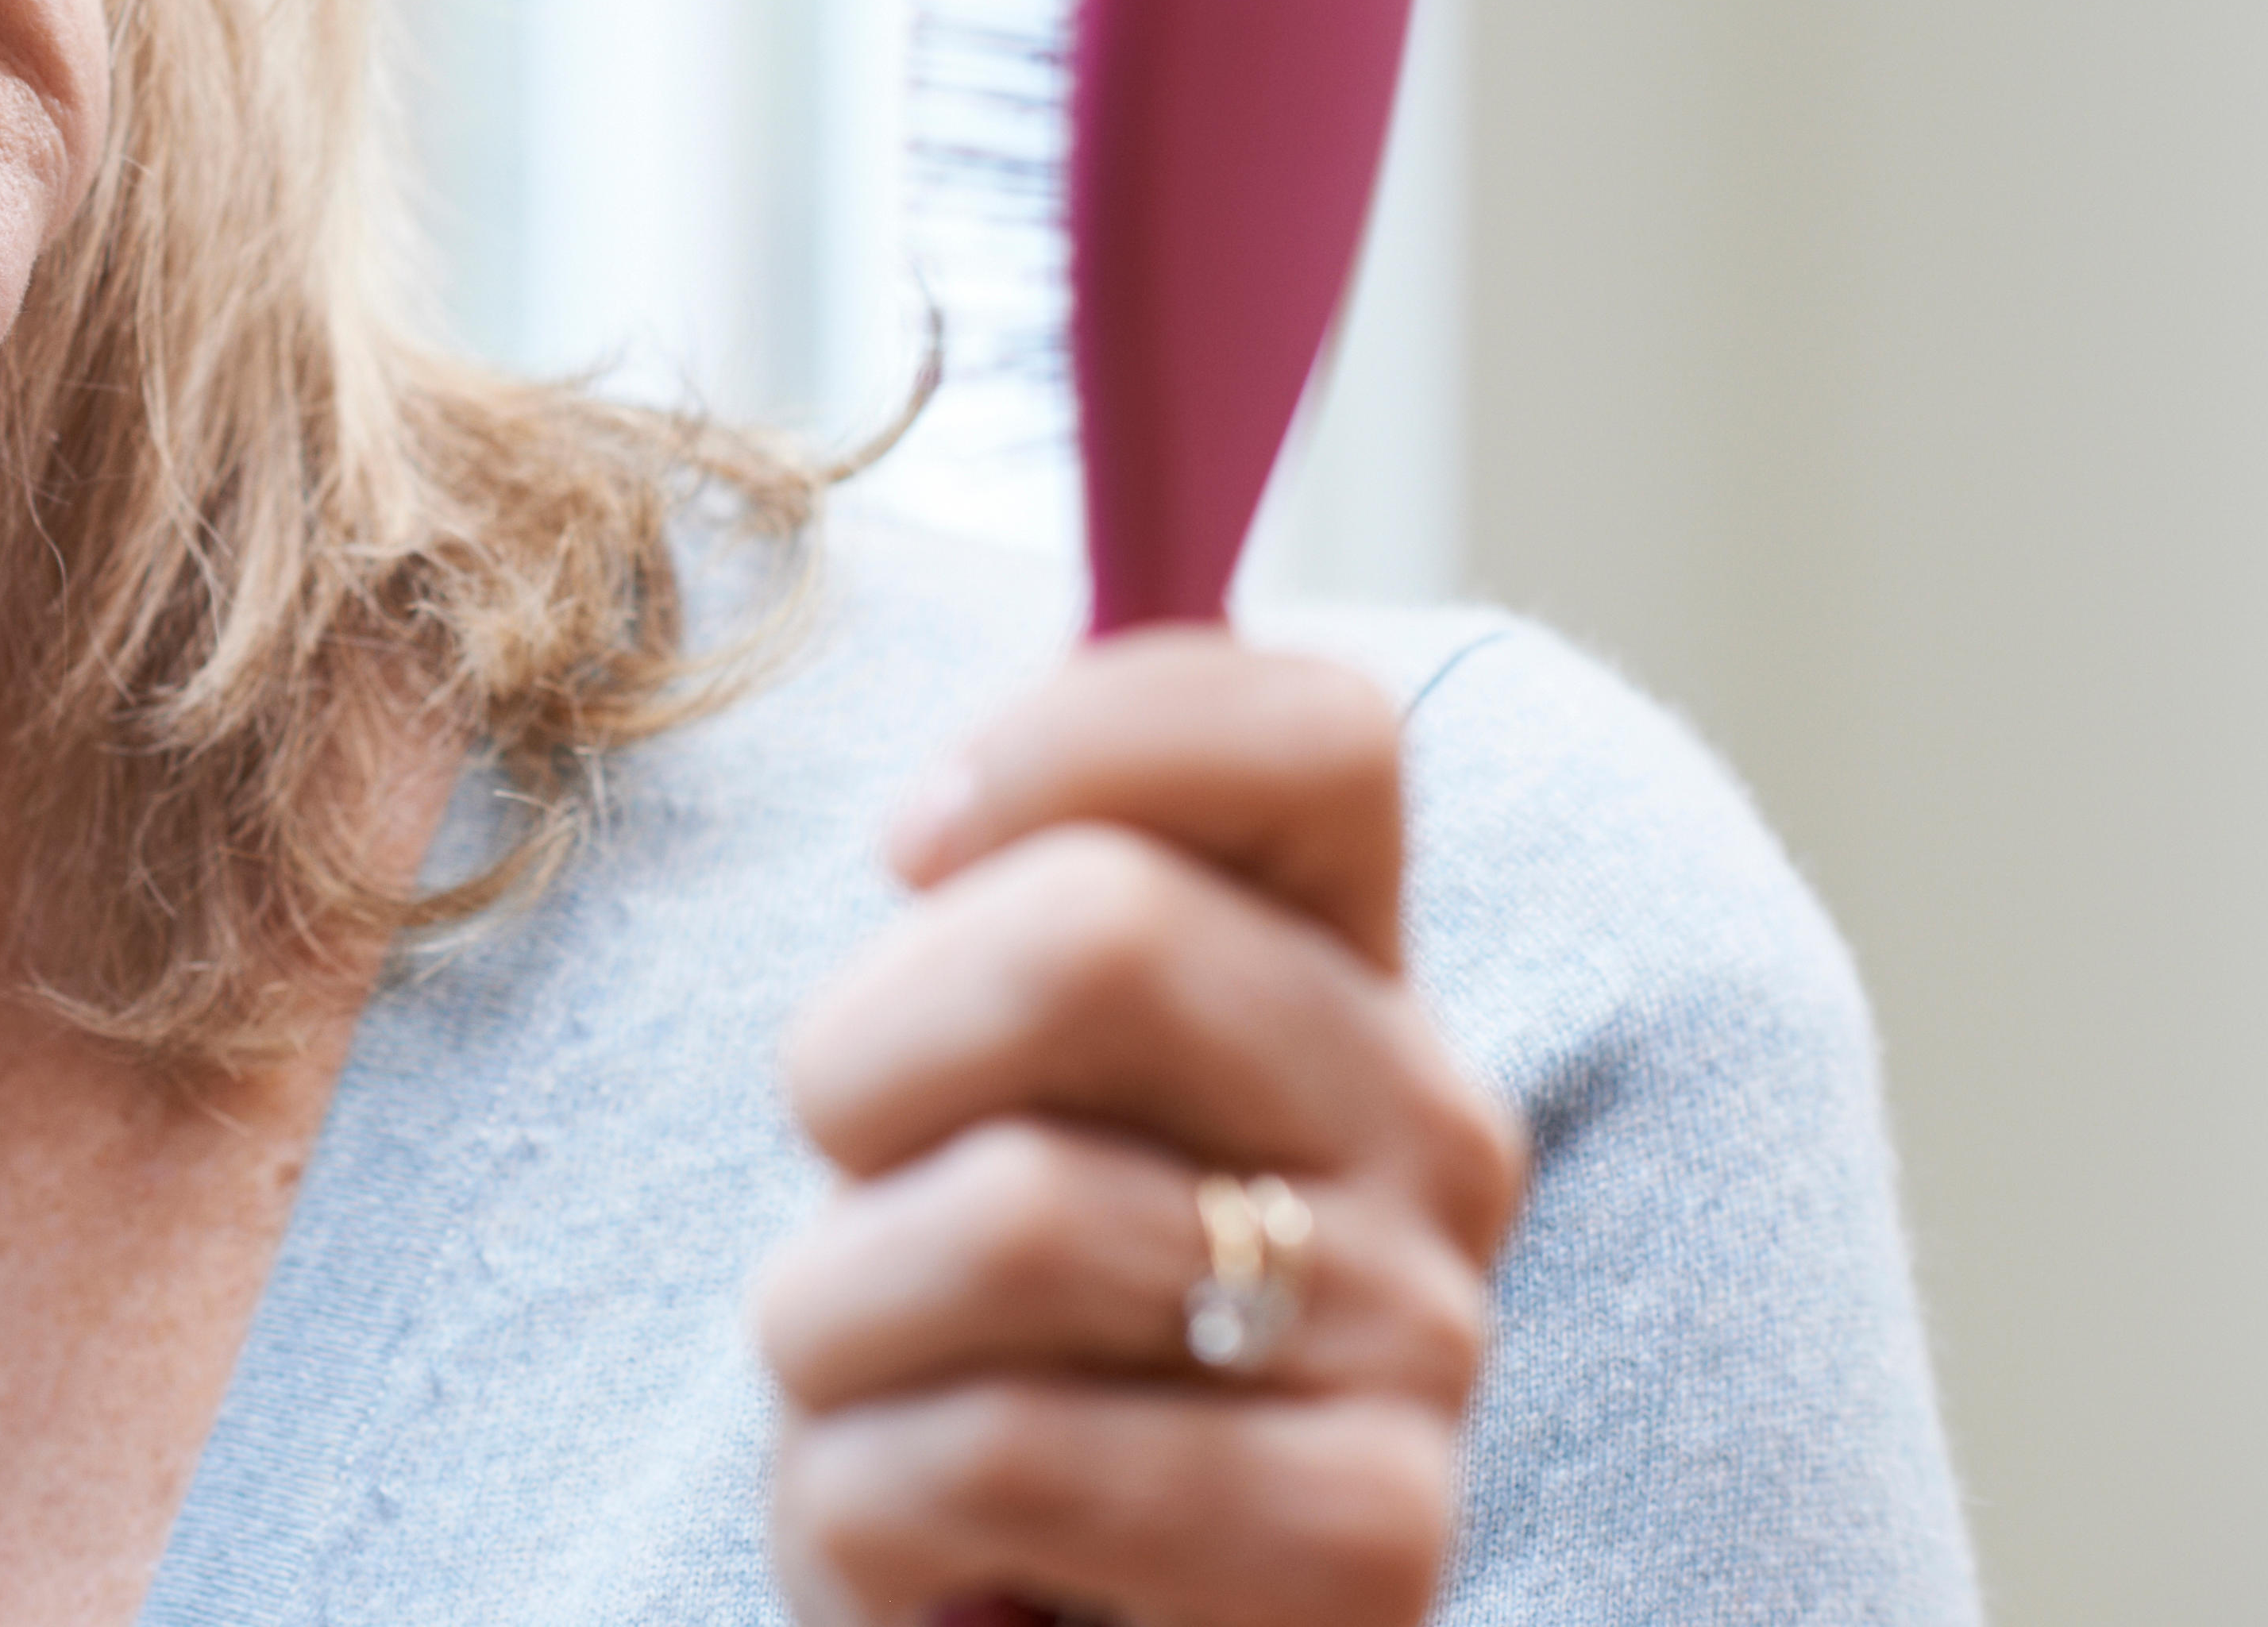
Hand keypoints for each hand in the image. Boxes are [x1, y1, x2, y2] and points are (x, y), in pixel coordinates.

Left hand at [752, 630, 1528, 1625]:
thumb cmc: (983, 1348)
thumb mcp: (971, 1094)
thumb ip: (1015, 894)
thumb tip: (963, 767)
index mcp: (1345, 974)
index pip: (1311, 723)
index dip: (1076, 736)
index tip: (918, 845)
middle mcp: (1431, 1130)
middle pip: (1102, 930)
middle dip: (867, 1064)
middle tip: (865, 1185)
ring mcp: (1424, 1344)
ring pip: (1002, 1210)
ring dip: (835, 1325)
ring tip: (885, 1397)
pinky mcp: (1371, 1553)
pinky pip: (989, 1450)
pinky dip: (865, 1509)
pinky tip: (936, 1550)